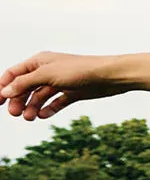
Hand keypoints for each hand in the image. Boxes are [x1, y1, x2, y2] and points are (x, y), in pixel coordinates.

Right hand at [1, 52, 126, 120]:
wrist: (110, 76)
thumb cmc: (79, 70)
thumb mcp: (47, 76)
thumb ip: (25, 83)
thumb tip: (4, 91)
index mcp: (39, 62)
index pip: (14, 74)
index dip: (3, 87)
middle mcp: (48, 71)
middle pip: (26, 87)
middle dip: (18, 100)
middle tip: (14, 114)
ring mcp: (60, 82)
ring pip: (40, 96)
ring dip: (32, 106)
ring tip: (29, 118)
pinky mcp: (73, 93)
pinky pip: (56, 102)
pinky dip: (48, 109)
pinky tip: (42, 116)